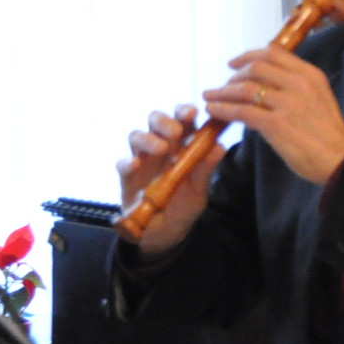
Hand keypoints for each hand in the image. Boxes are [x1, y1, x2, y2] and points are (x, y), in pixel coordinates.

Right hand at [117, 104, 223, 256]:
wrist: (165, 232)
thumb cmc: (184, 205)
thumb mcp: (199, 190)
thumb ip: (205, 169)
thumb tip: (220, 147)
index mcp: (182, 144)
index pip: (182, 120)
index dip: (185, 112)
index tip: (193, 113)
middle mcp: (160, 146)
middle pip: (156, 120)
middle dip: (165, 121)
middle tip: (176, 132)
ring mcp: (142, 159)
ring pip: (137, 136)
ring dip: (148, 138)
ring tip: (161, 149)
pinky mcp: (127, 176)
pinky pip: (123, 163)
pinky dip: (127, 161)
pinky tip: (135, 165)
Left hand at [202, 46, 343, 183]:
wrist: (341, 161)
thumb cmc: (330, 136)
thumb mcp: (319, 99)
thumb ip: (297, 88)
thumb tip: (267, 86)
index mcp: (310, 75)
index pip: (274, 53)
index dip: (249, 56)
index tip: (234, 63)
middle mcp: (299, 84)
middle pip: (256, 67)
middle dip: (234, 75)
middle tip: (223, 86)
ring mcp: (287, 103)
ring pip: (245, 88)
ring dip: (223, 92)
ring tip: (210, 97)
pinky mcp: (276, 124)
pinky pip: (242, 112)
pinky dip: (224, 109)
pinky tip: (214, 111)